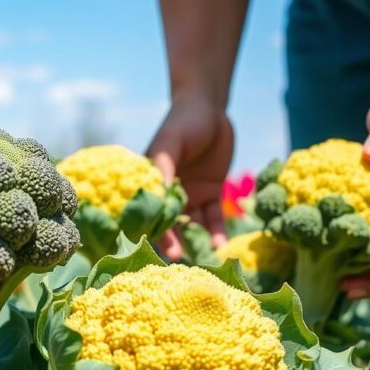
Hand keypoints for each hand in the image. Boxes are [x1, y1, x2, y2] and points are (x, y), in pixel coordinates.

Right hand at [147, 94, 232, 259]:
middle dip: (172, 242)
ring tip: (203, 259)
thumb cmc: (183, 122)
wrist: (211, 109)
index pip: (148, 209)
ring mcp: (190, 195)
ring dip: (195, 241)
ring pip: (191, 224)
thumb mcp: (171, 142)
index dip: (150, 228)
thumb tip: (159, 194)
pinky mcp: (211, 193)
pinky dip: (217, 231)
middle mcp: (169, 193)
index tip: (152, 246)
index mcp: (152, 182)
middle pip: (169, 222)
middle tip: (177, 260)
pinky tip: (220, 245)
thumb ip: (164, 166)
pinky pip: (214, 217)